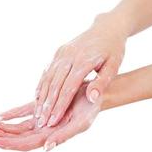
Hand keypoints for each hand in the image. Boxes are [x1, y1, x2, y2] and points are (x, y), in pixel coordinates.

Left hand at [0, 83, 101, 151]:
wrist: (95, 94)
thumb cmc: (91, 109)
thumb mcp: (80, 123)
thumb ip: (63, 136)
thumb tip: (47, 148)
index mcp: (53, 135)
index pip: (28, 143)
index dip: (12, 144)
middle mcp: (46, 129)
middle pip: (21, 137)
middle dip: (4, 137)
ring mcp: (43, 118)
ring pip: (20, 127)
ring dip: (5, 127)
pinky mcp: (42, 107)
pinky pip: (24, 112)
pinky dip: (12, 115)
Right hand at [34, 14, 126, 128]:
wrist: (106, 28)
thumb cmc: (113, 49)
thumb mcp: (114, 65)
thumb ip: (102, 82)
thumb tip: (92, 99)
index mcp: (83, 61)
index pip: (68, 88)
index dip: (60, 106)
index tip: (53, 121)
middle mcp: (69, 56)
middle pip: (55, 85)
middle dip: (47, 106)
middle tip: (41, 123)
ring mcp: (61, 53)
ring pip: (48, 79)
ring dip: (42, 97)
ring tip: (37, 114)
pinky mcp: (58, 52)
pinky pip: (47, 71)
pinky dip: (41, 85)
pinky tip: (37, 97)